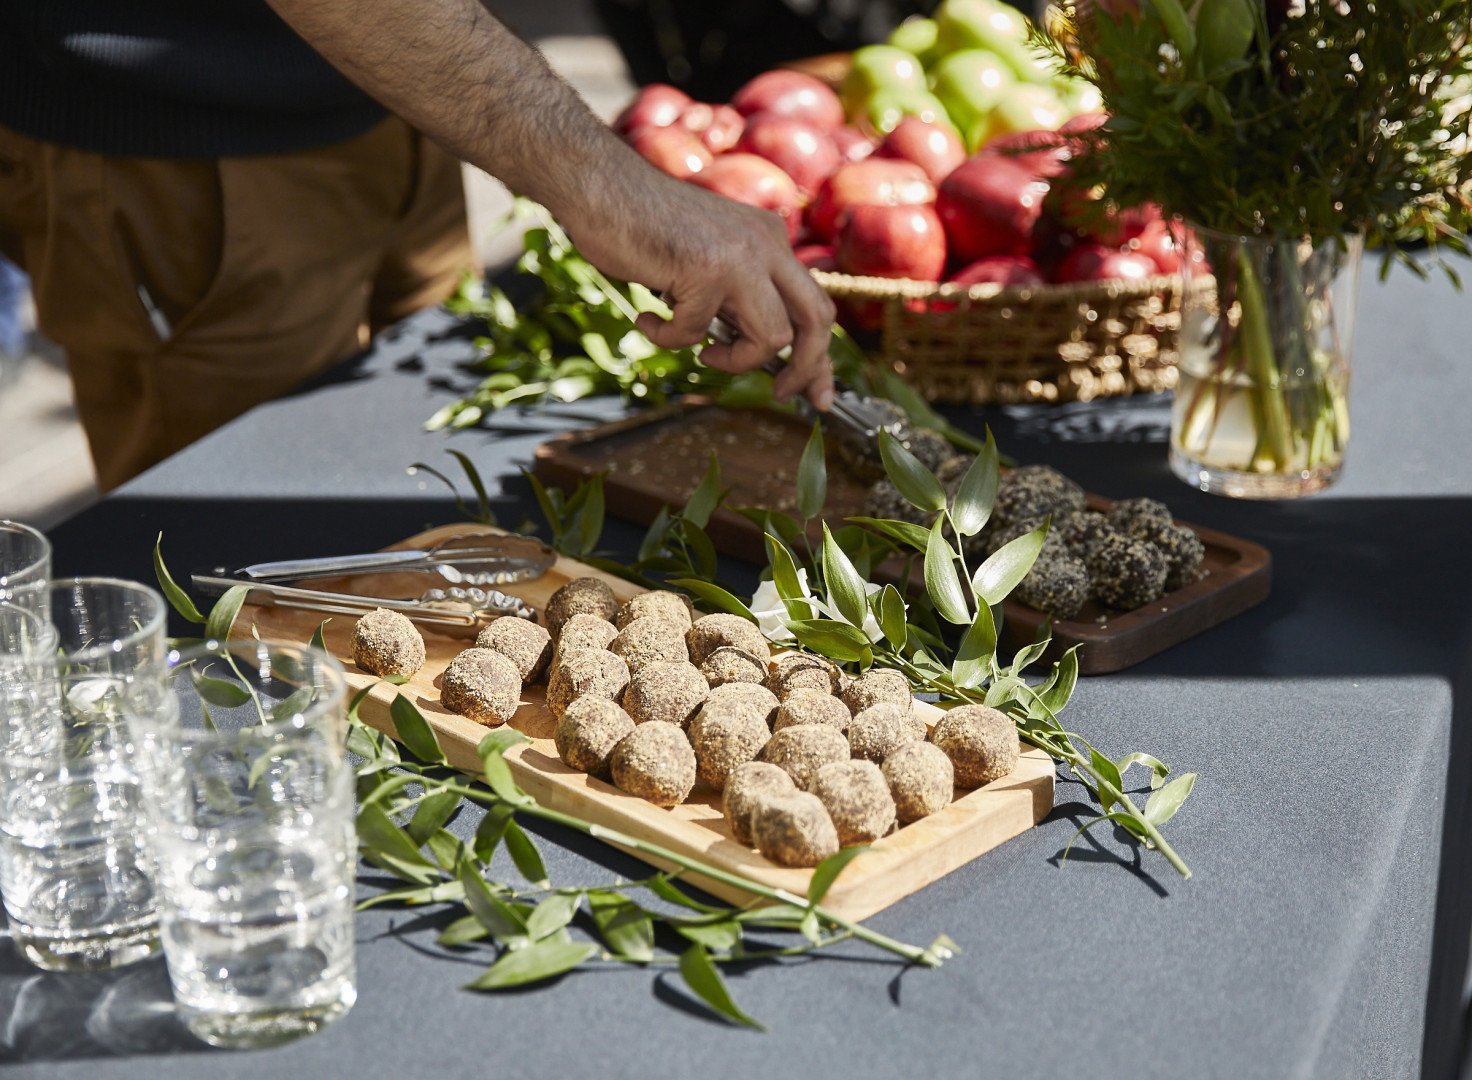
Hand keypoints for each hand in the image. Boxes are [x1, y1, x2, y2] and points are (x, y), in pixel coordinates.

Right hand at [562, 157, 836, 409]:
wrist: (599, 184)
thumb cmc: (640, 225)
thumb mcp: (706, 261)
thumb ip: (735, 296)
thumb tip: (756, 352)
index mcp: (770, 240)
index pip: (816, 304)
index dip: (819, 355)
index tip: (816, 392)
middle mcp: (765, 244)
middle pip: (817, 319)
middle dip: (807, 368)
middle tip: (784, 394)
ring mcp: (739, 256)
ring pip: (773, 337)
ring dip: (736, 362)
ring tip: (701, 354)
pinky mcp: (705, 269)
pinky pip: (696, 333)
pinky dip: (667, 338)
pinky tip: (647, 320)